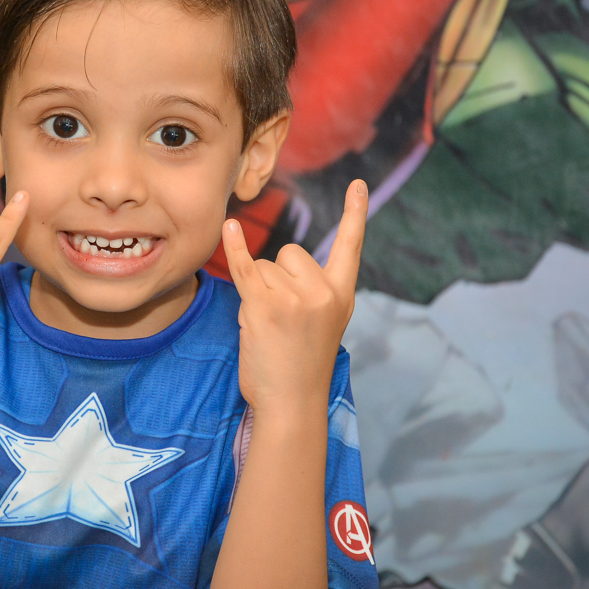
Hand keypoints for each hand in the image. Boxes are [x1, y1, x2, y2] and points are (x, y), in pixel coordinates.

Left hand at [220, 181, 366, 415]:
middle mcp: (323, 292)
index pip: (351, 246)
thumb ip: (311, 293)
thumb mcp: (323, 326)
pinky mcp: (265, 307)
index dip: (355, 214)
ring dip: (257, 291)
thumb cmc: (300, 368)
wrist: (292, 404)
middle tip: (281, 320)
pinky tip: (230, 228)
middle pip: (289, 253)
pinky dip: (235, 248)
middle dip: (277, 277)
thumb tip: (274, 267)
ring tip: (267, 328)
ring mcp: (295, 299)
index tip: (358, 184)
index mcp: (342, 295)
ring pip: (264, 267)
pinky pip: (246, 268)